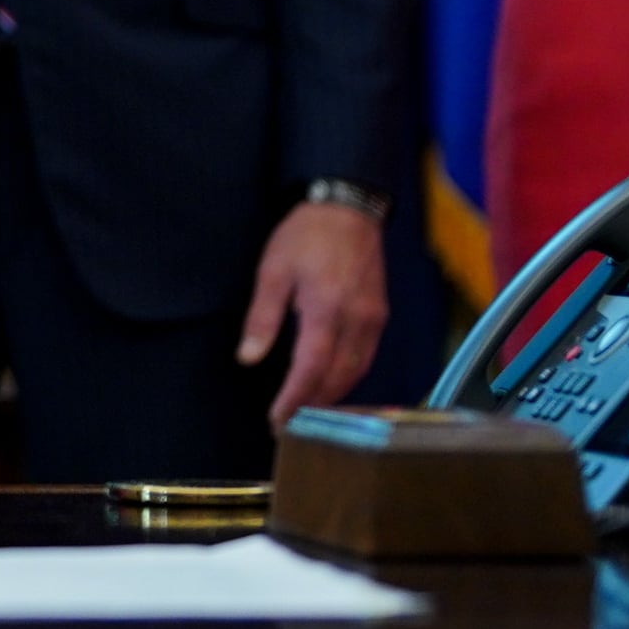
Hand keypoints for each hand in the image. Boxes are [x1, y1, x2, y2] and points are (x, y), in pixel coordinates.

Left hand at [240, 198, 387, 429]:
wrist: (349, 208)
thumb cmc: (306, 235)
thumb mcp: (273, 270)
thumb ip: (263, 318)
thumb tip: (248, 357)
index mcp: (325, 309)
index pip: (311, 368)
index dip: (295, 399)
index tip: (278, 420)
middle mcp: (356, 319)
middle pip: (337, 377)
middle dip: (312, 404)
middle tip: (288, 420)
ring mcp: (373, 319)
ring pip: (357, 372)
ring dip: (332, 395)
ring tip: (306, 408)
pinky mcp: (380, 315)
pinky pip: (367, 357)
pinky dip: (349, 376)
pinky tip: (330, 381)